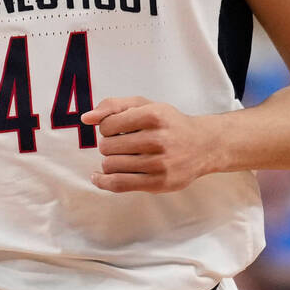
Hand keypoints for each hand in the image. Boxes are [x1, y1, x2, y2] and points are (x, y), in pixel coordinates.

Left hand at [80, 97, 218, 192]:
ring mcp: (159, 163)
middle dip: (108, 145)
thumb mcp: (145, 105)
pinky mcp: (159, 183)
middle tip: (121, 144)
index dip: (106, 128)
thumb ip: (113, 106)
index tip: (116, 130)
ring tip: (120, 157)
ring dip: (109, 161)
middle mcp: (158, 139)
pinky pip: (119, 184)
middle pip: (107, 146)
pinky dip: (103, 181)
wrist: (203, 145)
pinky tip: (97, 177)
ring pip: (111, 165)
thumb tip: (85, 118)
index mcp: (153, 115)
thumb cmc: (168, 123)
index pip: (108, 125)